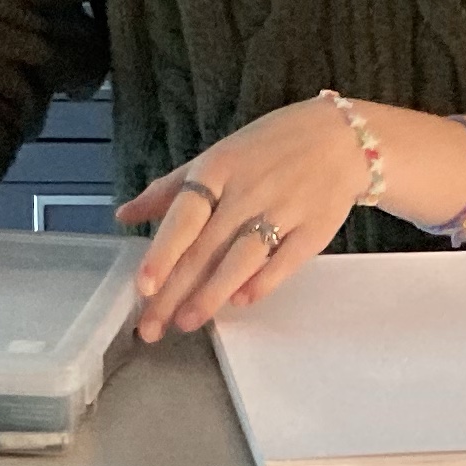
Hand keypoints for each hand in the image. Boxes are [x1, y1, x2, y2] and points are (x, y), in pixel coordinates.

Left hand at [115, 96, 368, 339]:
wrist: (341, 137)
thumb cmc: (268, 149)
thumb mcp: (216, 157)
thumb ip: (170, 190)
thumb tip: (124, 215)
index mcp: (217, 170)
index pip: (184, 217)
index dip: (163, 252)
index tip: (143, 286)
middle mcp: (247, 192)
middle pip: (206, 249)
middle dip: (175, 292)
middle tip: (152, 328)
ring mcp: (283, 211)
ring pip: (242, 260)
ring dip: (212, 294)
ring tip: (187, 323)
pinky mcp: (314, 230)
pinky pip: (284, 262)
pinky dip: (262, 283)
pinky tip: (240, 303)